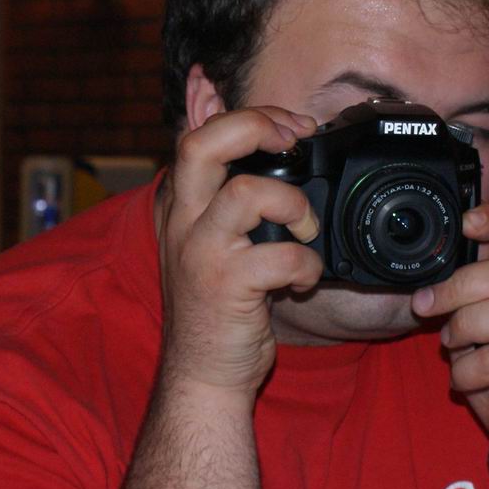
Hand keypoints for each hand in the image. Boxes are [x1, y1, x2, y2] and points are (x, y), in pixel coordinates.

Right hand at [155, 106, 322, 395]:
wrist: (202, 374)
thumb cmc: (217, 307)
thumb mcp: (211, 241)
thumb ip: (227, 197)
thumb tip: (266, 147)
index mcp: (180, 205)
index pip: (195, 135)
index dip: (244, 114)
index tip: (290, 126)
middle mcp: (182, 222)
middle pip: (201, 144)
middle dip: (256, 126)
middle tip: (295, 140)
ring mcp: (200, 253)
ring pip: (244, 191)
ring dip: (294, 204)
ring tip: (308, 229)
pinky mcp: (225, 286)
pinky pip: (279, 254)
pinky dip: (306, 263)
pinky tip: (304, 278)